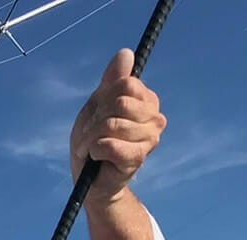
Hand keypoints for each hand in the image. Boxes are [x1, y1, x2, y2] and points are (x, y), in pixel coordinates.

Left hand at [69, 48, 165, 202]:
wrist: (91, 178)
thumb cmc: (95, 140)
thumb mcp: (99, 104)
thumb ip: (112, 80)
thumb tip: (126, 53)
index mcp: (147, 101)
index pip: (125, 84)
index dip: (103, 99)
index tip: (98, 114)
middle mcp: (155, 118)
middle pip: (119, 103)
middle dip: (96, 119)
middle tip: (93, 134)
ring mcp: (150, 138)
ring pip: (111, 125)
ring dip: (91, 138)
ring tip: (92, 148)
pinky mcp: (137, 158)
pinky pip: (109, 144)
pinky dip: (94, 150)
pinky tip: (97, 158)